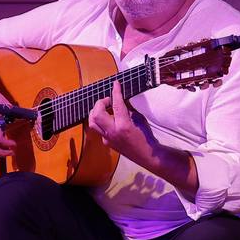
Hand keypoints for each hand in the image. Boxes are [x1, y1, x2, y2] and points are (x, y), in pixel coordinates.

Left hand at [88, 78, 198, 192]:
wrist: (147, 156)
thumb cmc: (147, 137)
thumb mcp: (140, 120)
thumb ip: (128, 110)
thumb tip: (121, 101)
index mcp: (123, 126)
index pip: (116, 104)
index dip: (116, 92)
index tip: (115, 84)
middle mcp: (112, 132)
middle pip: (96, 114)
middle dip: (100, 103)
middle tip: (108, 100)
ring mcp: (107, 138)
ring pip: (92, 122)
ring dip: (96, 112)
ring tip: (104, 108)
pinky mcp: (107, 143)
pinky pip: (99, 129)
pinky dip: (102, 122)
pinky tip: (109, 119)